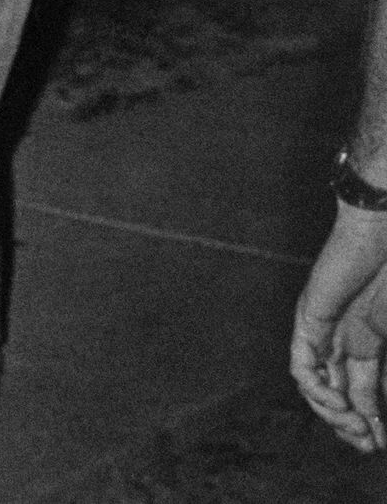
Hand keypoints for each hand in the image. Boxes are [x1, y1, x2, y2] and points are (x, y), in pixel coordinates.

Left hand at [290, 206, 386, 450]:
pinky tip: (339, 404)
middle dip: (350, 423)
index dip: (370, 420)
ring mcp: (324, 328)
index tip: (379, 446)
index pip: (362, 390)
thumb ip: (386, 367)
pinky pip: (302, 365)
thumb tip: (380, 401)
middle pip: (336, 390)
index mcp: (369, 338)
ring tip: (354, 429)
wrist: (384, 233)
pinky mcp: (309, 319)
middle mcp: (342, 336)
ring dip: (333, 413)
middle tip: (367, 446)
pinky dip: (318, 390)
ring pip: (315, 384)